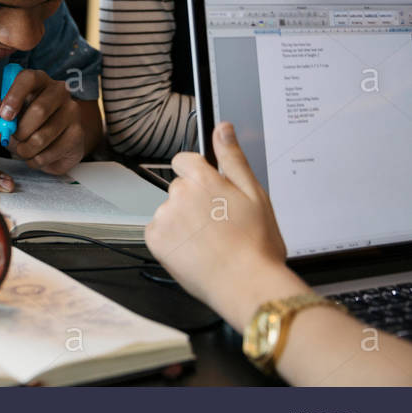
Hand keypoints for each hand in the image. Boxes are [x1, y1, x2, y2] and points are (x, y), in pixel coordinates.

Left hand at [0, 68, 84, 174]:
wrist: (50, 144)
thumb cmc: (23, 123)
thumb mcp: (1, 116)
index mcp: (38, 80)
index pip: (28, 78)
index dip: (14, 96)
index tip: (4, 115)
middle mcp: (59, 91)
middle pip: (39, 110)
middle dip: (19, 131)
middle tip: (14, 137)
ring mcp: (72, 112)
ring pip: (42, 136)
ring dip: (25, 149)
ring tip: (24, 149)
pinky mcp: (78, 134)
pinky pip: (50, 153)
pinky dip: (36, 160)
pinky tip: (37, 155)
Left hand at [144, 122, 301, 326]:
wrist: (246, 284)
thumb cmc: (256, 243)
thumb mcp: (255, 194)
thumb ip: (233, 158)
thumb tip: (223, 127)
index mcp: (203, 179)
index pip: (184, 160)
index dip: (199, 175)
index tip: (210, 192)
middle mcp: (178, 194)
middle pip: (179, 188)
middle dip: (194, 201)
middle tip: (218, 224)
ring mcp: (164, 217)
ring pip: (169, 211)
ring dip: (183, 222)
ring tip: (209, 242)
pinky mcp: (155, 240)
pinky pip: (159, 231)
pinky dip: (172, 240)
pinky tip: (194, 251)